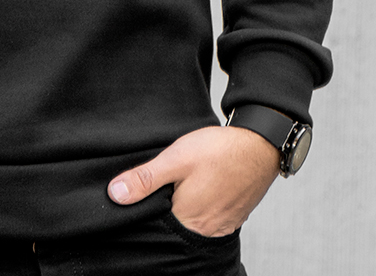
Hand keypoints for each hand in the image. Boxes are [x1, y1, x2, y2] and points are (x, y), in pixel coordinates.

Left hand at [107, 125, 279, 237]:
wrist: (260, 145)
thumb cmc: (219, 151)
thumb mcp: (176, 159)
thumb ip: (146, 178)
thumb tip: (115, 194)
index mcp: (186, 221)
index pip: (156, 226)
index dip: (146, 211)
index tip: (144, 195)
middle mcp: (205, 230)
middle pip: (174, 226)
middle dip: (165, 209)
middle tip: (166, 185)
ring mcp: (222, 225)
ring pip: (192, 222)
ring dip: (184, 207)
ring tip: (182, 185)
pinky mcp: (233, 216)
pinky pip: (210, 218)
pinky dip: (201, 206)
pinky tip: (201, 188)